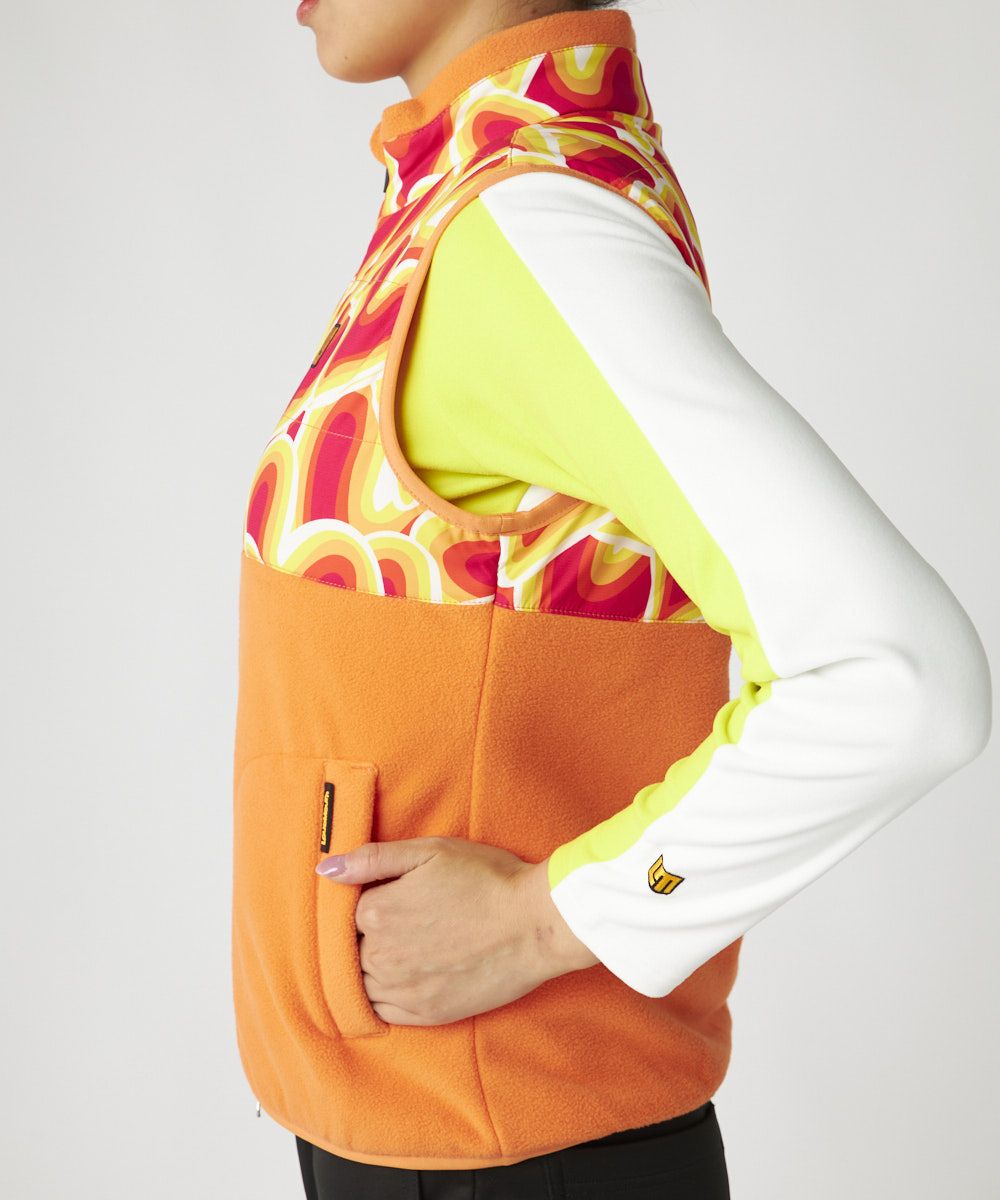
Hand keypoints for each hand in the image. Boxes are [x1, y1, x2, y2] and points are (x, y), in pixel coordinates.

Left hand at [315, 836, 599, 1025]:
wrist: (536, 924)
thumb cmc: (487, 879)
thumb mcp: (431, 851)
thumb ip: (373, 858)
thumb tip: (324, 867)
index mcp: (376, 912)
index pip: (346, 912)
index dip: (366, 902)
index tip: (389, 897)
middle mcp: (381, 955)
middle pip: (351, 949)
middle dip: (366, 937)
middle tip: (402, 922)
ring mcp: (402, 988)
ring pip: (361, 983)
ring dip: (371, 968)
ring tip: (405, 949)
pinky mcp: (425, 1013)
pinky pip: (383, 1011)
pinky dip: (384, 996)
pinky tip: (405, 978)